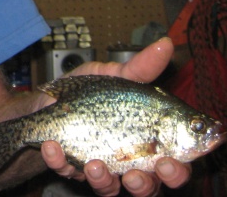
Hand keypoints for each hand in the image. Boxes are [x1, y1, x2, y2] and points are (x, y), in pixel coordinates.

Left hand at [40, 37, 191, 195]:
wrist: (49, 99)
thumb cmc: (89, 91)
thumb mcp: (114, 76)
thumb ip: (141, 68)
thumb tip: (166, 43)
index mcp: (149, 142)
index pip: (175, 165)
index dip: (178, 169)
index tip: (169, 162)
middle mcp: (129, 162)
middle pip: (149, 188)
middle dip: (145, 185)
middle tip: (137, 174)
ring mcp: (100, 168)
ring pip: (109, 189)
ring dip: (103, 180)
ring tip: (93, 164)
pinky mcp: (70, 168)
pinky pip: (67, 172)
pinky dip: (59, 161)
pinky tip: (52, 146)